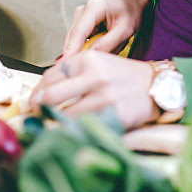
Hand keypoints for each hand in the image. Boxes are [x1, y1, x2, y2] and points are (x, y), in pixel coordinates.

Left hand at [30, 50, 159, 129]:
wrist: (158, 86)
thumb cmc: (125, 76)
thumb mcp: (99, 63)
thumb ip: (74, 72)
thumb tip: (44, 90)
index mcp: (88, 59)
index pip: (50, 75)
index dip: (38, 91)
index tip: (33, 101)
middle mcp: (94, 76)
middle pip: (51, 96)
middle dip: (37, 108)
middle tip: (34, 115)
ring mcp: (104, 98)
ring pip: (65, 115)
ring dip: (53, 123)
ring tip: (50, 126)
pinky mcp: (114, 117)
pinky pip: (84, 128)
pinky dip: (73, 132)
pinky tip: (70, 133)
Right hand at [63, 0, 150, 56]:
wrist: (130, 1)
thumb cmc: (129, 12)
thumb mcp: (125, 29)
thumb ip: (109, 42)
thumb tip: (91, 55)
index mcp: (94, 7)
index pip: (79, 32)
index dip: (71, 48)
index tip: (65, 63)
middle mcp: (82, 10)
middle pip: (72, 37)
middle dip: (74, 54)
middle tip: (81, 70)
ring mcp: (78, 16)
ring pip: (73, 40)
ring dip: (82, 51)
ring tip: (98, 56)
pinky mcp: (79, 23)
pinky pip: (77, 41)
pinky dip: (84, 48)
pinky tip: (96, 51)